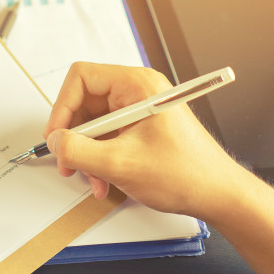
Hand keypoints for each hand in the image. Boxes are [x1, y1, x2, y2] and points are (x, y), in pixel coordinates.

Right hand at [44, 63, 250, 220]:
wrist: (218, 195)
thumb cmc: (185, 174)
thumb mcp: (120, 164)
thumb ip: (79, 150)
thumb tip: (54, 141)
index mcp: (137, 85)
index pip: (82, 77)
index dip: (62, 106)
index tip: (57, 135)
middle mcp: (138, 91)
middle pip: (85, 102)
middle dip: (75, 137)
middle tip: (68, 162)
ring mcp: (139, 110)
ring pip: (95, 124)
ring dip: (87, 153)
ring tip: (94, 179)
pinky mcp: (141, 128)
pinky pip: (108, 136)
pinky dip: (101, 158)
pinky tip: (106, 180)